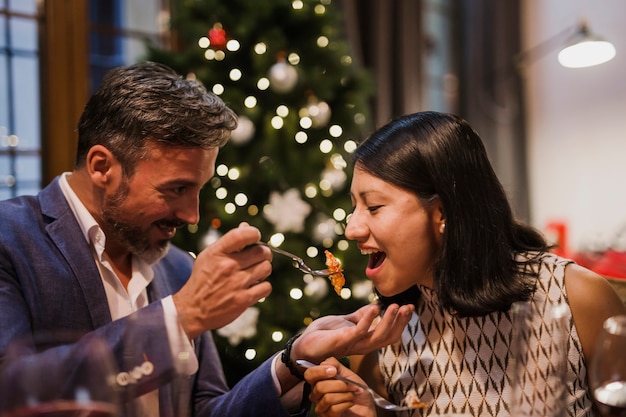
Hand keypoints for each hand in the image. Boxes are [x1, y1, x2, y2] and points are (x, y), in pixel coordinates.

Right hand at [173, 223, 271, 338]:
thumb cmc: (202, 280)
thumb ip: (228, 242)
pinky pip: (266, 287)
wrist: (192, 310)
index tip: (255, 237)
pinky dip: (263, 287)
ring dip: (263, 269)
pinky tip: (253, 287)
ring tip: (255, 273)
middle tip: (258, 258)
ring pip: (266, 268)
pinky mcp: (243, 299)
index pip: (242, 235)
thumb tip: (246, 227)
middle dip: (263, 253)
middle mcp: (228, 266)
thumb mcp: (209, 256)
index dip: (254, 233)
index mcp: (217, 253)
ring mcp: (236, 283)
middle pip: (261, 251)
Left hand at [292, 303, 413, 363]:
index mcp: (365, 341)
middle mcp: (362, 346)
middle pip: (388, 338)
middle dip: (400, 323)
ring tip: (395, 307)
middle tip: (408, 307)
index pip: (389, 334)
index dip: (401, 323)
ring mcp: (353, 344)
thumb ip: (361, 316)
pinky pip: (359, 331)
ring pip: (377, 337)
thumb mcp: (346, 322)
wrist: (304, 344)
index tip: (409, 308)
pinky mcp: (342, 341)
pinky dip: (368, 320)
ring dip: (388, 321)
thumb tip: (377, 306)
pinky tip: (375, 308)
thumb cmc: (324, 335)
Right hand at [305, 357, 375, 416]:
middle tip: (351, 386)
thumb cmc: (356, 391)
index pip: (309, 374)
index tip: (333, 371)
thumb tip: (325, 364)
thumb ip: (335, 365)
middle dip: (340, 385)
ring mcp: (321, 407)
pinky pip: (333, 409)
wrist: (367, 406)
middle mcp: (317, 394)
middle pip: (319, 387)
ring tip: (352, 395)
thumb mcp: (348, 374)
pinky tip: (350, 403)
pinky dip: (346, 404)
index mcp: (319, 381)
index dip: (319, 371)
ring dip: (345, 395)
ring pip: (327, 398)